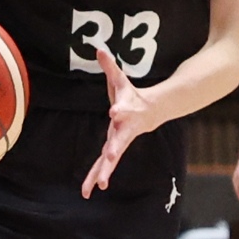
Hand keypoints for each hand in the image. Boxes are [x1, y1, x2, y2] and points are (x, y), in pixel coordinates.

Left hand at [83, 49, 161, 197]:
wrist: (151, 112)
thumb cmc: (132, 96)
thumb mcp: (121, 80)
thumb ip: (110, 67)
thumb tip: (98, 48)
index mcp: (126, 112)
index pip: (122, 110)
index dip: (119, 110)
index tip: (114, 112)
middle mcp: (124, 129)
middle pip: (119, 140)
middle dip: (114, 149)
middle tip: (110, 156)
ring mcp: (120, 142)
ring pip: (111, 159)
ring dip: (104, 171)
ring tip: (98, 186)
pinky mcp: (114, 150)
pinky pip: (104, 164)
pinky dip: (96, 176)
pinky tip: (88, 190)